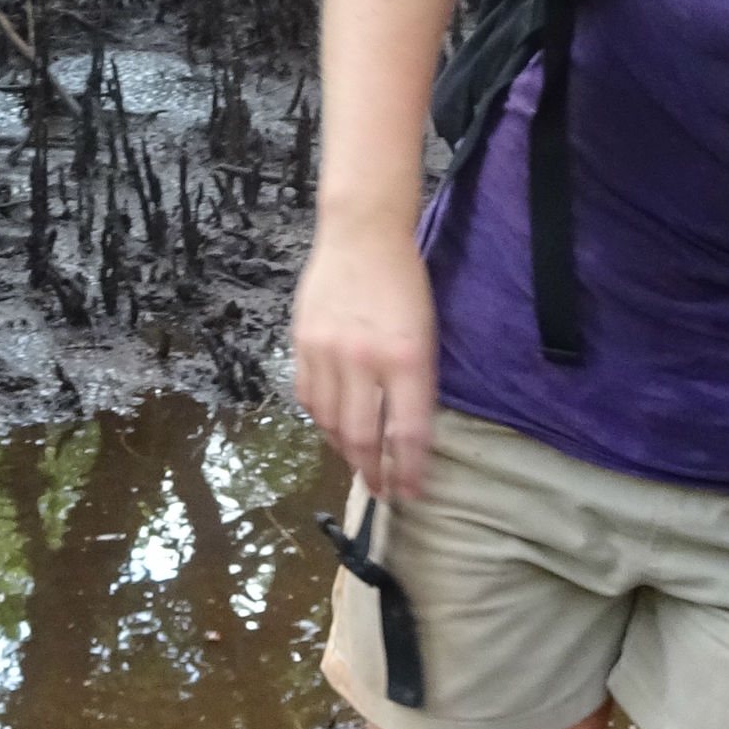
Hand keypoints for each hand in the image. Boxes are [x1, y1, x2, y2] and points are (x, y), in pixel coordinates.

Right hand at [290, 219, 437, 499]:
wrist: (362, 235)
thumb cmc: (404, 283)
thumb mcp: (426, 333)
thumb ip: (416, 382)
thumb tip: (405, 431)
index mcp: (406, 357)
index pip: (407, 431)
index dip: (409, 470)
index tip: (412, 493)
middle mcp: (364, 360)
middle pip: (361, 435)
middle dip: (372, 471)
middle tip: (380, 490)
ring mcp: (327, 352)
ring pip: (329, 422)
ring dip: (343, 449)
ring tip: (357, 461)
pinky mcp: (302, 343)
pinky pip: (307, 397)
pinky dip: (320, 419)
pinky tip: (331, 426)